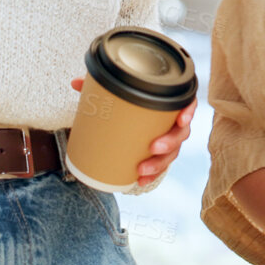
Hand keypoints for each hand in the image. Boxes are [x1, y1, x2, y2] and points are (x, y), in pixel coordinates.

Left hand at [69, 77, 196, 186]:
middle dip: (169, 143)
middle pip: (181, 134)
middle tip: (152, 148)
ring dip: (159, 164)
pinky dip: (152, 175)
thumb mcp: (117, 92)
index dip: (189, 111)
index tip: (181, 119)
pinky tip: (140, 181)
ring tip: (142, 170)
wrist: (131, 117)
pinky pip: (161, 167)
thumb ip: (100, 85)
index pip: (188, 104)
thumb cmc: (129, 101)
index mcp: (170, 103)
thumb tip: (75, 83)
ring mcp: (170, 140)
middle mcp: (174, 122)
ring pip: (172, 153)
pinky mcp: (161, 155)